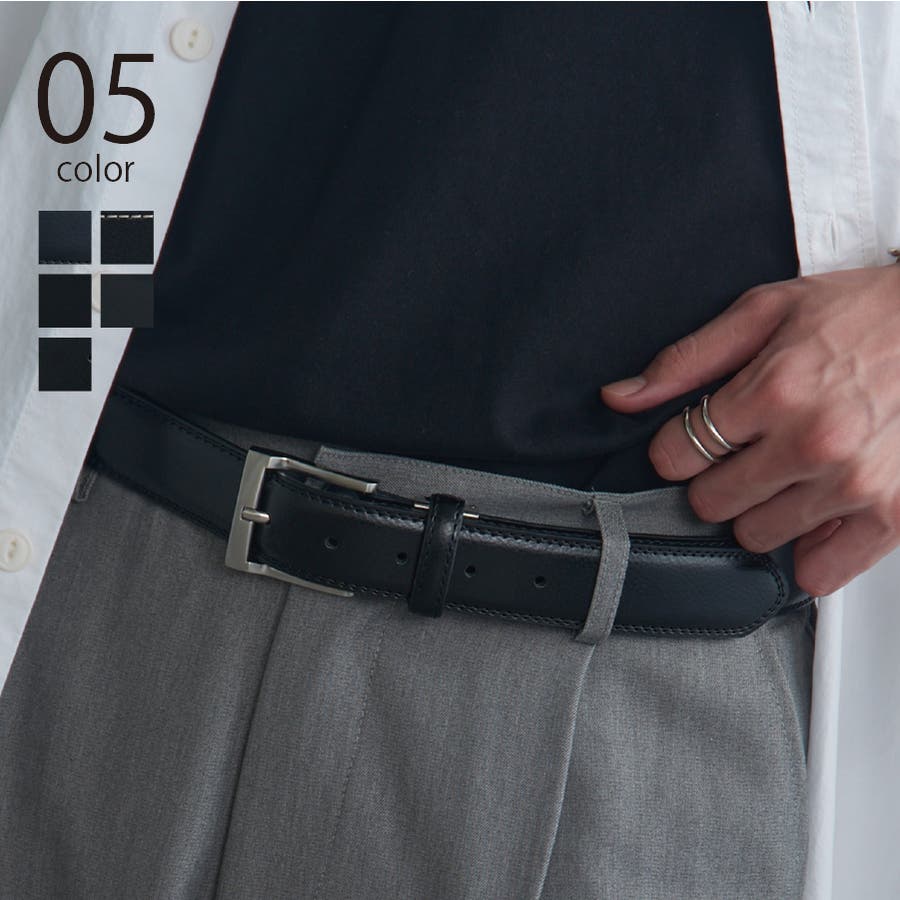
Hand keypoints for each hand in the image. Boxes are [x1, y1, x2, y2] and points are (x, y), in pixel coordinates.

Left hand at [599, 262, 899, 596]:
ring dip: (760, 510)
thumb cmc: (865, 315)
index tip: (692, 440)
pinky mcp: (891, 515)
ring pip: (755, 537)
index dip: (675, 447)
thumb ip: (687, 360)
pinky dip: (809, 550)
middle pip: (710, 502)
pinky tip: (813, 513)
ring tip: (786, 473)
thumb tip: (622, 397)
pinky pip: (819, 573)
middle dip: (715, 477)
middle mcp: (813, 442)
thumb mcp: (766, 312)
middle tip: (745, 452)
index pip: (676, 454)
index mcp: (775, 389)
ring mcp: (853, 485)